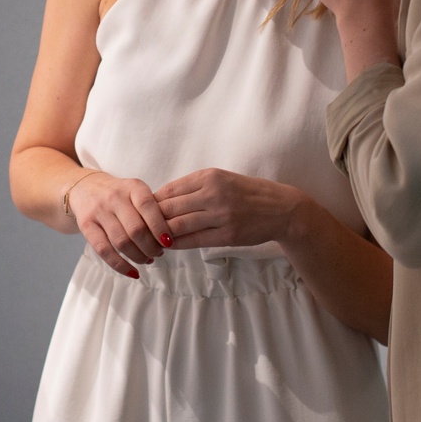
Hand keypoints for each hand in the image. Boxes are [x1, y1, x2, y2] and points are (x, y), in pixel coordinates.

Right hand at [68, 171, 170, 278]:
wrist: (85, 187)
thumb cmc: (120, 194)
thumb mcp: (137, 192)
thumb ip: (153, 210)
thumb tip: (169, 240)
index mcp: (132, 187)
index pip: (148, 207)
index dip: (160, 227)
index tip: (169, 242)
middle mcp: (114, 197)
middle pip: (136, 229)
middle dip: (151, 247)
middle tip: (159, 253)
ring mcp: (98, 211)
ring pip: (121, 242)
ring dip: (138, 256)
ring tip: (147, 259)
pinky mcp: (86, 225)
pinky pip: (104, 250)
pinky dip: (120, 266)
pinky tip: (133, 272)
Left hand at [157, 169, 303, 250]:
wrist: (279, 209)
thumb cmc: (246, 193)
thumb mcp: (220, 179)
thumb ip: (194, 187)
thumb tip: (161, 199)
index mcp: (209, 176)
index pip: (169, 190)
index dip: (152, 203)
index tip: (143, 211)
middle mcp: (213, 193)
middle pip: (169, 208)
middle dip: (152, 220)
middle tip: (141, 228)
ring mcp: (220, 215)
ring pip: (178, 225)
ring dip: (161, 234)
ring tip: (152, 238)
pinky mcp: (227, 235)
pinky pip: (193, 240)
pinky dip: (177, 243)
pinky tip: (169, 245)